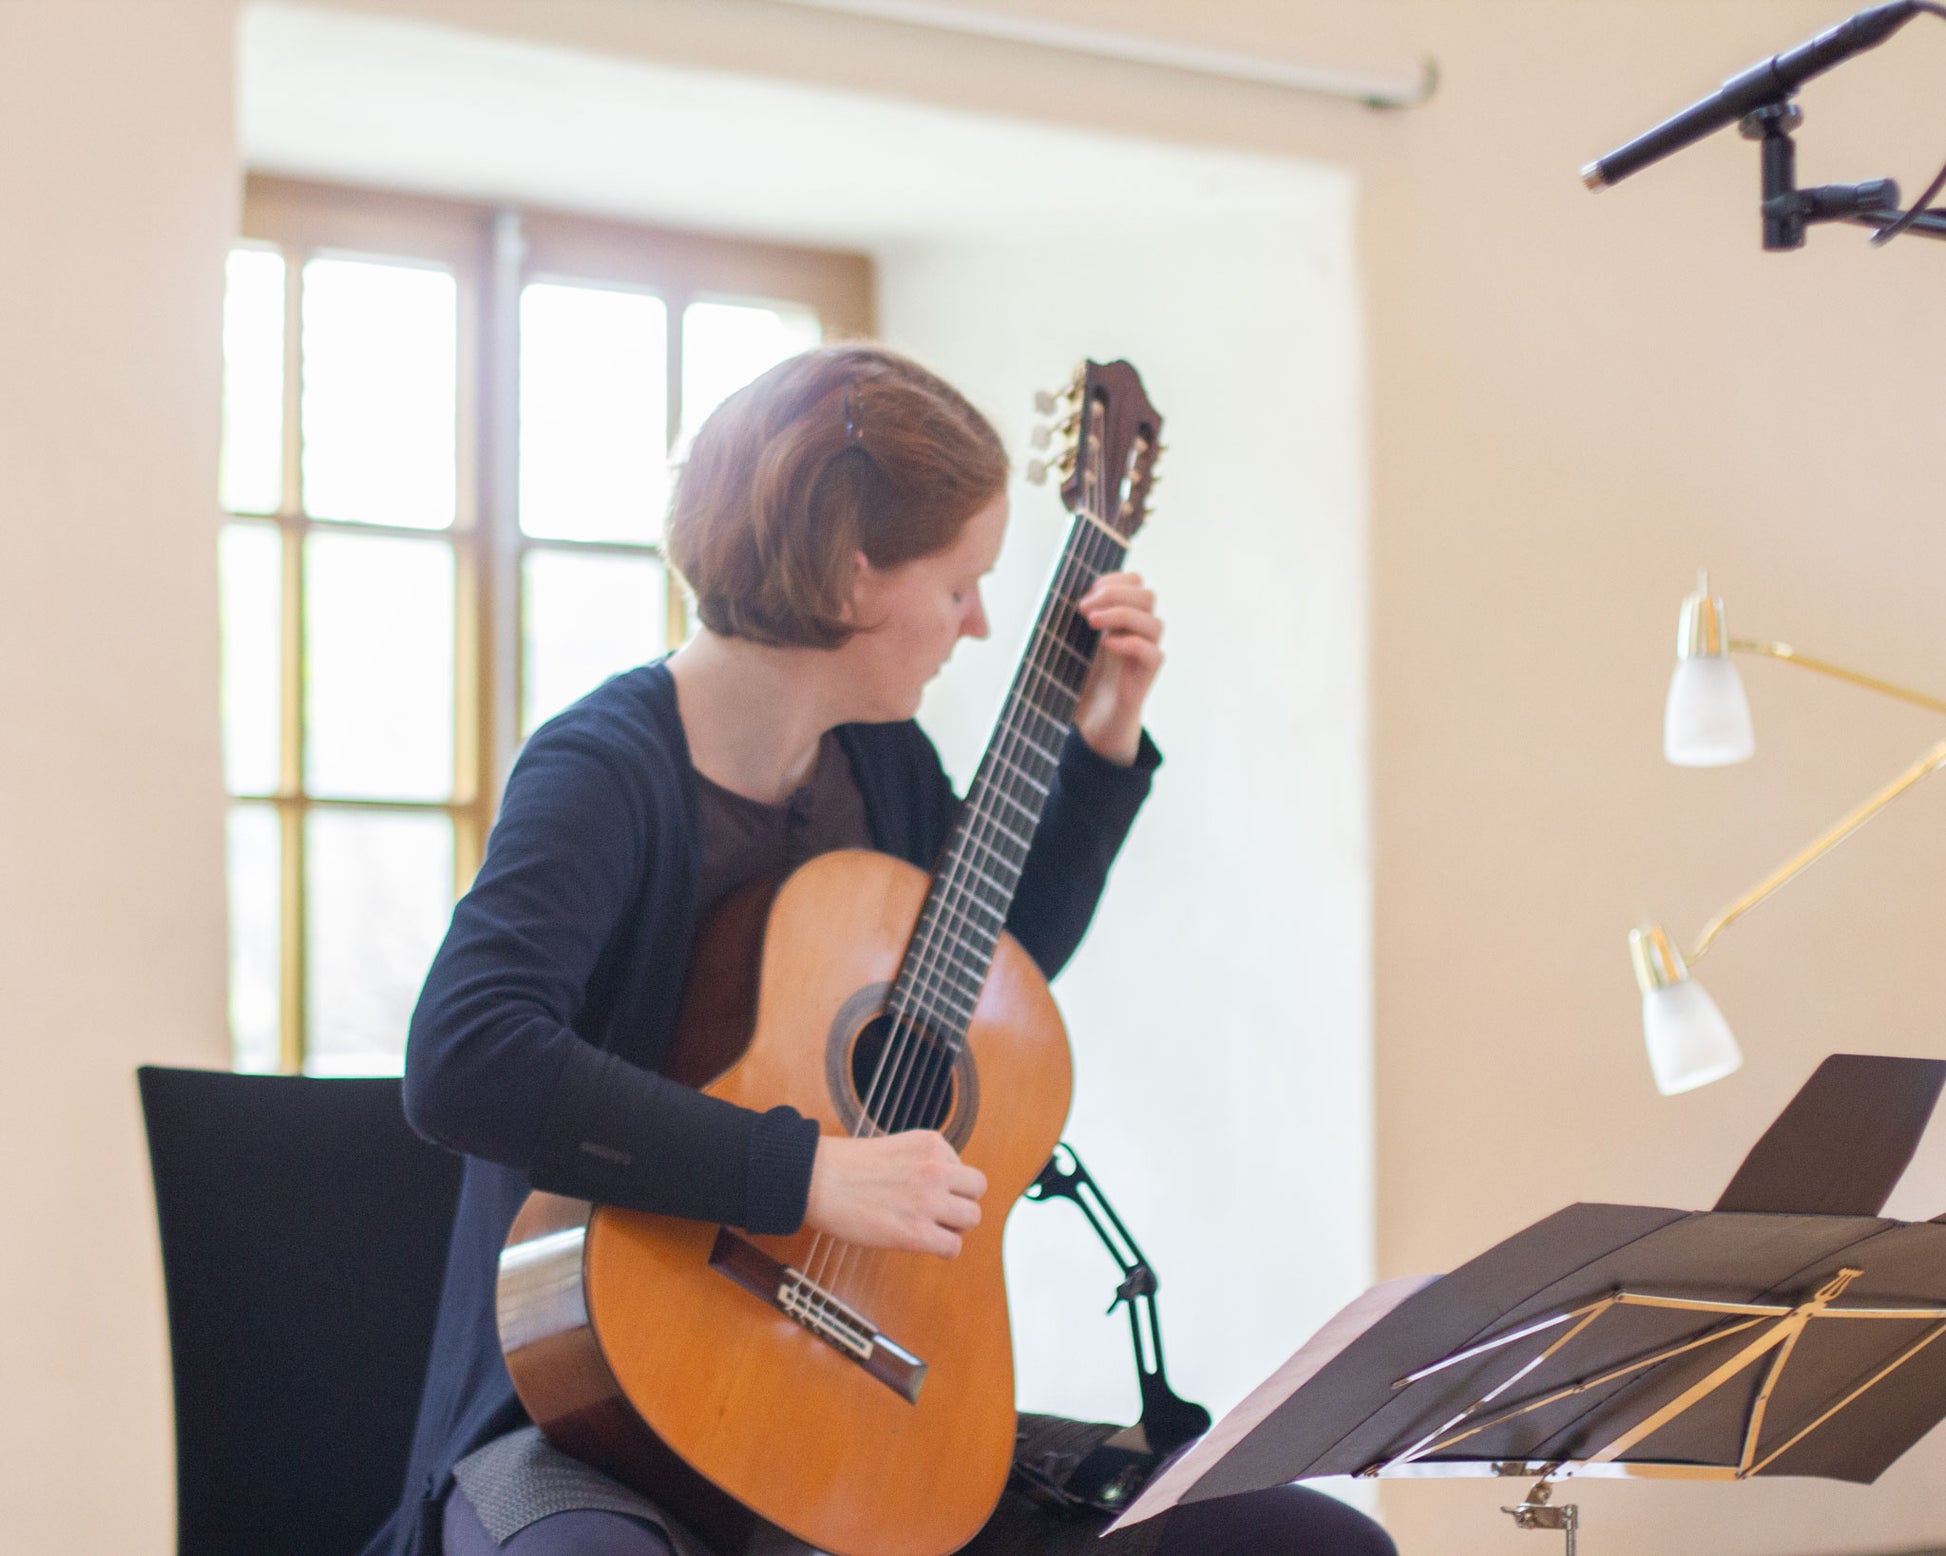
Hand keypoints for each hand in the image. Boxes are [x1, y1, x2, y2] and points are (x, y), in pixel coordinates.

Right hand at [803, 1130, 986, 1257]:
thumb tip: (942, 1186)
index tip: (926, 1191)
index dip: (948, 1183)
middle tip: (938, 1212)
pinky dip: (942, 1249)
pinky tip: (923, 1244)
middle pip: (977, 1189)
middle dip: (960, 1202)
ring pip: (972, 1218)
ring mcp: (928, 1201)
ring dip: (955, 1226)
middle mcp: (935, 1169)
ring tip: (930, 1228)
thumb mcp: (894, 1147)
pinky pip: (953, 1247)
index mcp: (931, 1143)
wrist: (816, 1180)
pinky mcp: (916, 1233)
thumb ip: (922, 1162)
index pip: (963, 1166)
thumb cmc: (844, 1166)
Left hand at [1073, 572, 1163, 764]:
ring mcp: (1145, 653)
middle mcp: (1139, 632)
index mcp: (1122, 618)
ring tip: (1090, 622)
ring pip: (1154, 622)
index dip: (1114, 579)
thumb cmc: (1082, 681)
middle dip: (1115, 593)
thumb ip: (1075, 619)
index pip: (1135, 582)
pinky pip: (1153, 653)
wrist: (1093, 722)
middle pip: (1147, 595)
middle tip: (1084, 607)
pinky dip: (1131, 644)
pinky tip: (1108, 645)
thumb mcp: (1074, 643)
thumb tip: (1053, 592)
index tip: (1087, 590)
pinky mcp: (1147, 676)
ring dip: (1122, 614)